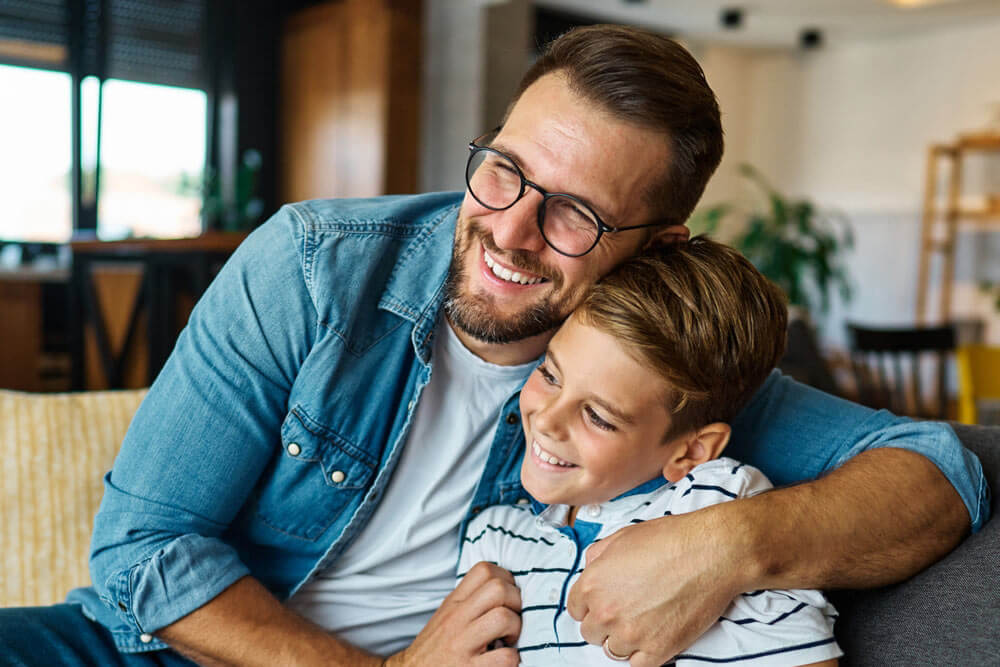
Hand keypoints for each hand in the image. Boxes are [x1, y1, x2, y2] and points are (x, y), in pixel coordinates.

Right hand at [387, 561, 521, 666]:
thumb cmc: (436, 647)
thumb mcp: (447, 615)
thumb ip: (470, 599)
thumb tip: (504, 587)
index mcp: (454, 603)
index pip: (484, 570)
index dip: (506, 579)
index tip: (508, 596)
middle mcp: (457, 619)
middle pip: (498, 589)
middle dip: (516, 602)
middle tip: (513, 618)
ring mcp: (462, 644)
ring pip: (503, 618)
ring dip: (516, 628)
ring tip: (509, 639)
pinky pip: (505, 657)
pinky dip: (513, 658)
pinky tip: (503, 660)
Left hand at [567, 511, 747, 666]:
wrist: (710, 553)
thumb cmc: (671, 540)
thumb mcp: (623, 537)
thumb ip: (598, 556)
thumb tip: (592, 569)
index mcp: (592, 584)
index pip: (575, 609)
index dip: (590, 604)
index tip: (603, 602)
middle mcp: (606, 612)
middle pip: (591, 632)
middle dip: (605, 622)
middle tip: (626, 610)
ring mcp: (630, 634)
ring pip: (613, 651)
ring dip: (624, 639)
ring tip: (642, 621)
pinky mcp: (657, 650)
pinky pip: (638, 665)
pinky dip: (643, 654)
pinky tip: (653, 637)